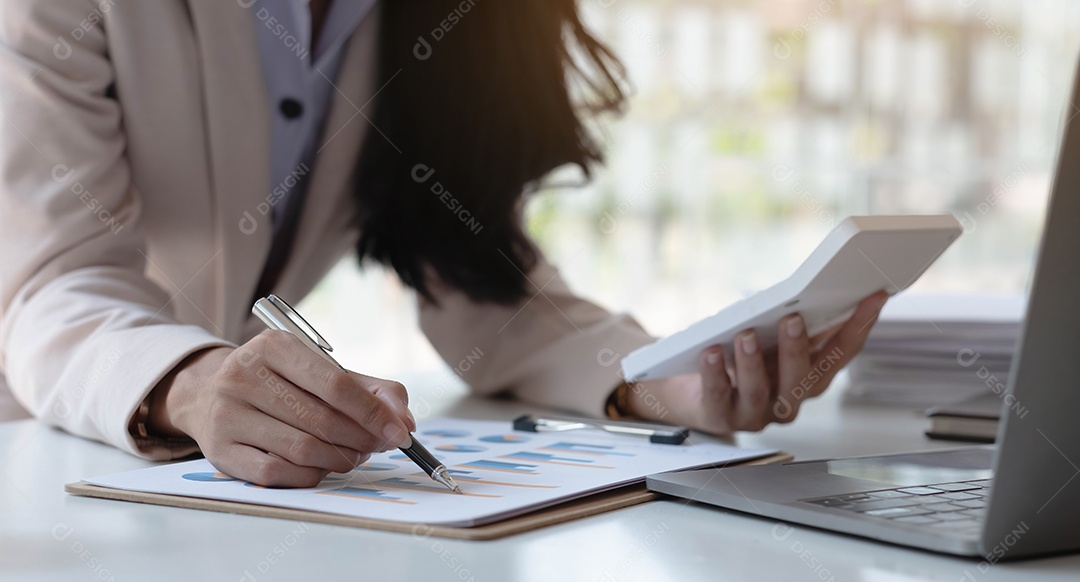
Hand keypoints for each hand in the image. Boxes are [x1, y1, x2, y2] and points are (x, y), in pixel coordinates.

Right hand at [150, 331, 415, 486]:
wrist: (210, 394)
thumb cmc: (281, 383)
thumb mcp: (321, 370)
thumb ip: (371, 390)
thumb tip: (405, 422)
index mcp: (274, 346)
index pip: (336, 384)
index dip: (374, 412)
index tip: (401, 432)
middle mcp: (243, 375)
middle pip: (322, 419)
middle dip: (361, 439)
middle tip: (378, 446)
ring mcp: (227, 414)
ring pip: (302, 449)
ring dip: (339, 459)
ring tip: (352, 455)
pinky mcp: (220, 450)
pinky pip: (277, 473)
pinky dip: (310, 475)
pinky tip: (320, 466)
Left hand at [627, 292, 887, 433]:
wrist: (689, 390)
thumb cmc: (736, 357)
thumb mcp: (769, 337)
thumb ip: (794, 323)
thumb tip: (815, 292)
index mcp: (808, 378)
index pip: (841, 354)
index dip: (860, 326)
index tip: (873, 296)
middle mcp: (788, 401)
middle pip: (802, 380)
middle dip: (799, 349)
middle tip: (793, 318)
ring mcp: (754, 414)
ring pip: (760, 393)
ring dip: (754, 362)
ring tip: (745, 334)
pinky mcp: (719, 416)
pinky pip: (718, 397)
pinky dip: (714, 373)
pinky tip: (711, 352)